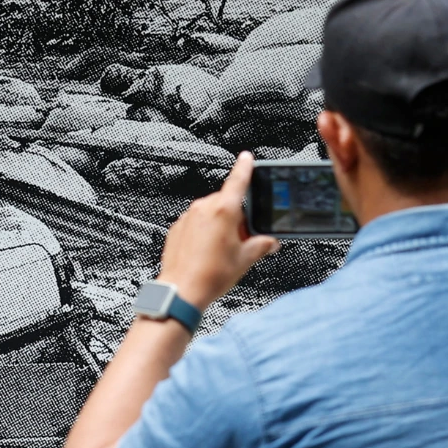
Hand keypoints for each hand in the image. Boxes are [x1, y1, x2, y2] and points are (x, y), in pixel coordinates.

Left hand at [155, 152, 279, 309]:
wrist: (181, 290)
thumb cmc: (210, 275)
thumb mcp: (245, 260)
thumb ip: (261, 245)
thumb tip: (270, 242)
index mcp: (224, 210)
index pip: (238, 180)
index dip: (245, 167)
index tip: (246, 157)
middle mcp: (203, 208)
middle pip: (226, 202)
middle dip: (236, 216)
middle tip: (240, 239)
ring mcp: (188, 217)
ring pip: (210, 212)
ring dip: (219, 224)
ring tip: (222, 251)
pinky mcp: (177, 228)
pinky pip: (195, 223)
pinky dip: (203, 232)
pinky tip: (207, 253)